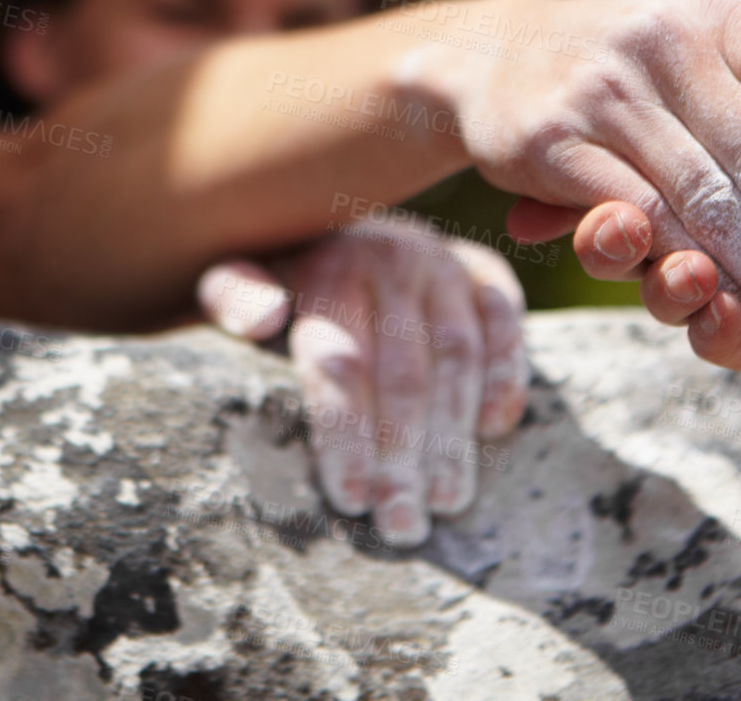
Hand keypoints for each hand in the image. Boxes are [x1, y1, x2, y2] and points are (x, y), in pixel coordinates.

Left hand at [197, 218, 528, 545]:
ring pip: (456, 356)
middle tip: (403, 524)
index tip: (351, 499)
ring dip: (455, 433)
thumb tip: (265, 317)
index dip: (345, 433)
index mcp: (328, 269)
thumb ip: (234, 295)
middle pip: (401, 373)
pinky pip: (505, 320)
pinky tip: (494, 428)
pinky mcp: (483, 267)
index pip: (339, 362)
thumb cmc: (283, 272)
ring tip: (448, 501)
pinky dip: (506, 372)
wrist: (337, 216)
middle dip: (403, 457)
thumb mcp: (239, 273)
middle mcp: (389, 260)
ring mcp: (442, 263)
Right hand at [410, 0, 740, 360]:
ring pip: (708, 205)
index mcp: (726, 14)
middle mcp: (667, 44)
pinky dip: (685, 275)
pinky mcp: (551, 146)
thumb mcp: (712, 11)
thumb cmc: (637, 46)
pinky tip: (725, 309)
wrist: (486, 57)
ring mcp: (606, 94)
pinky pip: (638, 222)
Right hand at [551, 0, 740, 368]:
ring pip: (687, 267)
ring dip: (674, 279)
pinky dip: (709, 328)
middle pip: (691, 203)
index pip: (693, 128)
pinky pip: (724, 334)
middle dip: (670, 227)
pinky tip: (717, 314)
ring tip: (686, 278)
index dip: (655, 142)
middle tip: (631, 234)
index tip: (618, 138)